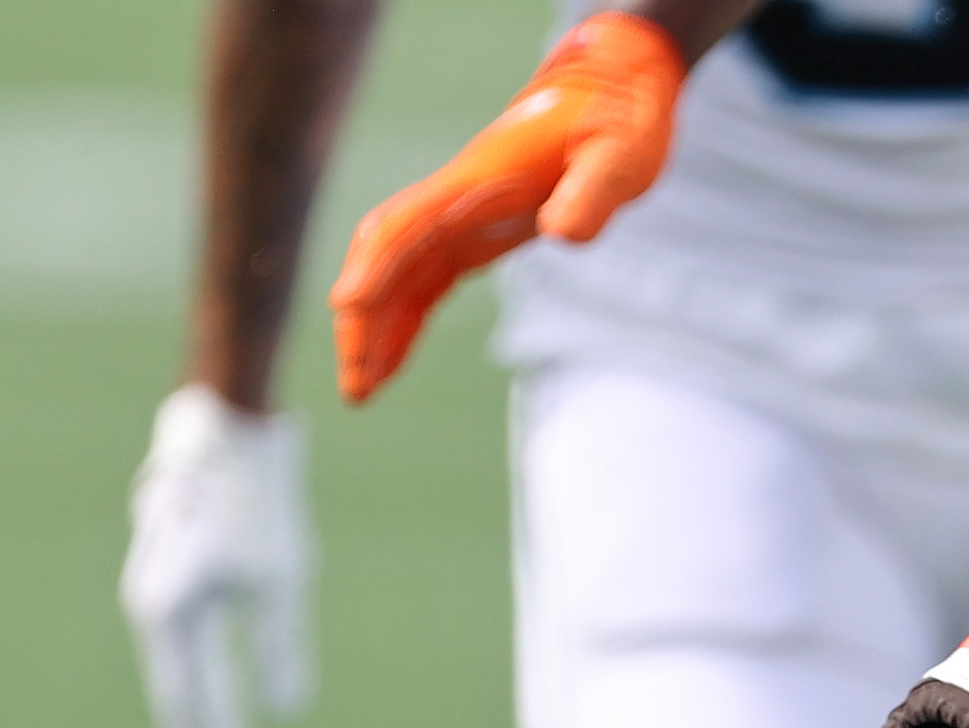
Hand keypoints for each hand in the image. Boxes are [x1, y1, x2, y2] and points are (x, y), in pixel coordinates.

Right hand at [121, 387, 313, 727]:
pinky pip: (177, 632)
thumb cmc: (255, 500)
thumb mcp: (279, 580)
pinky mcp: (166, 562)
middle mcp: (150, 600)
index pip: (188, 699)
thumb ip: (278, 647)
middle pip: (175, 685)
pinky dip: (190, 665)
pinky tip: (201, 680)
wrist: (224, 425)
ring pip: (173, 660)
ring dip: (189, 704)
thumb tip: (286, 714)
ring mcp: (153, 579)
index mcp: (168, 611)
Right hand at [328, 12, 688, 403]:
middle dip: (362, 315)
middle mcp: (454, 201)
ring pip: (395, 276)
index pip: (408, 225)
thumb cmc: (620, 121)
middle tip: (354, 381)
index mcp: (476, 183)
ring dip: (374, 330)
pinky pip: (421, 285)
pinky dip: (401, 323)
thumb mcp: (621, 155)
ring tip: (360, 392)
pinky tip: (389, 366)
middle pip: (384, 256)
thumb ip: (593, 192)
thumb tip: (563, 234)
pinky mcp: (471, 237)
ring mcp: (458, 219)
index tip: (347, 307)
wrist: (615, 94)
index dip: (375, 266)